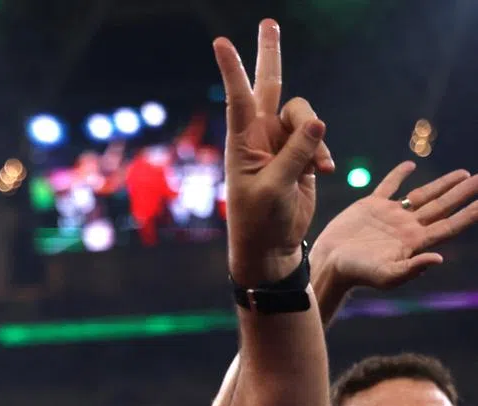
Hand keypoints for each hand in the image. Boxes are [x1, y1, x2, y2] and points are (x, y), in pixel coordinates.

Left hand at [214, 19, 335, 285]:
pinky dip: (322, 152)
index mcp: (241, 142)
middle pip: (268, 86)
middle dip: (269, 54)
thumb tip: (318, 120)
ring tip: (317, 167)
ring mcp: (281, 142)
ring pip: (304, 114)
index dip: (232, 69)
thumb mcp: (273, 190)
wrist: (270, 246)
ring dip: (315, 137)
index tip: (220, 42)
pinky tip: (321, 172)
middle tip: (268, 22)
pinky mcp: (300, 153)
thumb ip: (294, 155)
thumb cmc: (260, 222)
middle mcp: (259, 136)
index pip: (237, 98)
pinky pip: (318, 136)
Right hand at [311, 161, 477, 291]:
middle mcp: (407, 227)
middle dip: (463, 193)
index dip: (469, 214)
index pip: (449, 225)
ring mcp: (390, 215)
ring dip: (443, 184)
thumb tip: (439, 258)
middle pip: (442, 207)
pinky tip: (410, 165)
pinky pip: (389, 186)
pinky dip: (398, 175)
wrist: (329, 263)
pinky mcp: (371, 206)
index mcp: (414, 242)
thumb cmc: (357, 273)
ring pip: (423, 195)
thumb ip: (412, 268)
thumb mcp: (386, 275)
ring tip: (463, 173)